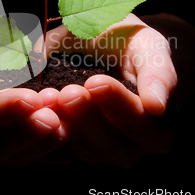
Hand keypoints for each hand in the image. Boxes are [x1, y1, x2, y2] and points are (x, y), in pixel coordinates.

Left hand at [34, 14, 177, 167]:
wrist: (99, 45)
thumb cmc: (129, 43)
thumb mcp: (147, 45)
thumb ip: (157, 71)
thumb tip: (157, 106)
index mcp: (158, 126)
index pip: (145, 125)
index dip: (120, 106)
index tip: (96, 82)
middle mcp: (131, 146)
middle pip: (113, 146)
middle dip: (88, 118)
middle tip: (68, 92)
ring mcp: (98, 150)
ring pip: (82, 150)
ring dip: (64, 125)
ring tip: (48, 97)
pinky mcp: (70, 148)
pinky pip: (58, 149)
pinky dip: (45, 130)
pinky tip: (36, 106)